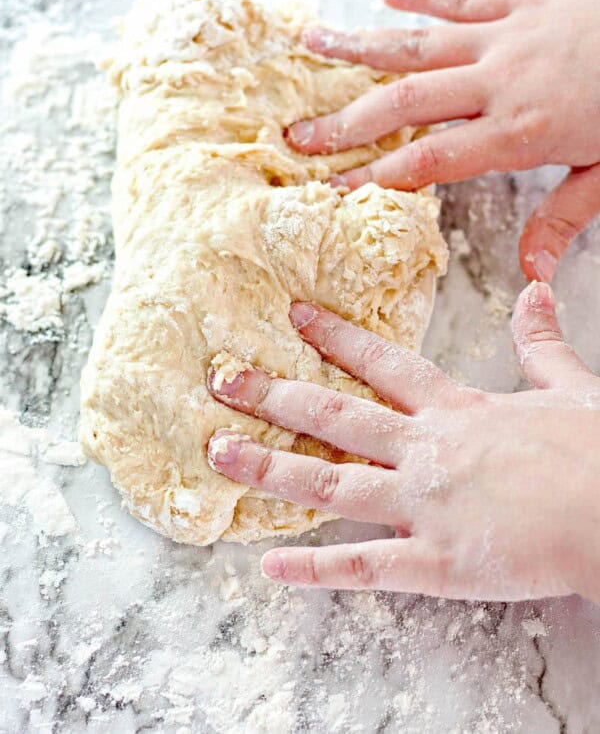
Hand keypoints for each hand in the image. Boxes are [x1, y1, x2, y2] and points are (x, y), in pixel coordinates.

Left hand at [207, 282, 599, 602]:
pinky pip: (363, 565)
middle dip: (274, 396)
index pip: (381, 364)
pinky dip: (314, 569)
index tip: (293, 317)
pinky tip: (269, 567)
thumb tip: (534, 292)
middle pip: (334, 417)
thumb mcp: (568, 388)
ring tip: (219, 454)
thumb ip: (540, 342)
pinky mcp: (435, 561)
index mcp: (455, 411)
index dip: (334, 338)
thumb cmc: (595, 454)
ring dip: (270, 469)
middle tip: (223, 378)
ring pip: (330, 484)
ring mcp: (423, 505)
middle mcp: (425, 450)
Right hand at [285, 0, 599, 283]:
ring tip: (312, 45)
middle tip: (298, 135)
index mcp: (521, 131)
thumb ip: (563, 218)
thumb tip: (530, 272)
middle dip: (347, 121)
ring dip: (361, 47)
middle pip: (406, 102)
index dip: (375, 175)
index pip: (429, 158)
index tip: (332, 190)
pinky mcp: (522, 6)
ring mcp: (506, 38)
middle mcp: (499, 82)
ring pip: (419, 43)